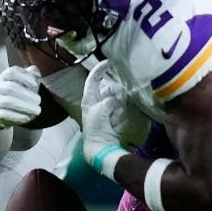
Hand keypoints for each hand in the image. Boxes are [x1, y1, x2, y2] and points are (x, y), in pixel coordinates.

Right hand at [0, 65, 42, 126]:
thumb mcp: (28, 82)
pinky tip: (28, 117)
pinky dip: (18, 116)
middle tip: (39, 100)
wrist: (10, 111)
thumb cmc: (22, 92)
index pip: (11, 72)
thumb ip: (33, 74)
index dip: (24, 77)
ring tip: (37, 110)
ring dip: (25, 106)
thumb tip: (34, 70)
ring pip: (8, 101)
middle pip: (10, 87)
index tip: (35, 84)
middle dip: (26, 93)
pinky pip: (5, 114)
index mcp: (5, 76)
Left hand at [81, 61, 129, 179]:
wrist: (101, 149)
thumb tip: (118, 97)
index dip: (99, 69)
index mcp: (89, 99)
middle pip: (108, 87)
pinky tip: (121, 116)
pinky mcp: (114, 116)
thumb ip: (109, 100)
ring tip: (119, 110)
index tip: (109, 62)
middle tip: (120, 92)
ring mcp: (106, 109)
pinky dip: (122, 109)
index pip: (92, 79)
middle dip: (115, 88)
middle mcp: (97, 101)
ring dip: (120, 101)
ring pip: (116, 96)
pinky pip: (121, 107)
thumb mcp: (100, 111)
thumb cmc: (96, 129)